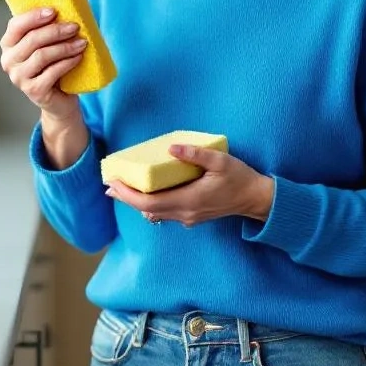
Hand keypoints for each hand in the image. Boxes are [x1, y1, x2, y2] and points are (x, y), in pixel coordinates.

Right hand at [0, 7, 86, 119]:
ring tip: (82, 42)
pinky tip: (78, 57)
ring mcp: (18, 77)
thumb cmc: (53, 64)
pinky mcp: (33, 91)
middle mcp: (8, 61)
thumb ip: (47, 28)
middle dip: (56, 31)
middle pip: (32, 40)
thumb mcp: (47, 44)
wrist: (60, 98)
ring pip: (42, 56)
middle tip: (75, 26)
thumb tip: (65, 6)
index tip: (54, 11)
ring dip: (65, 47)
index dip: (34, 16)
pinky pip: (52, 72)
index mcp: (8, 44)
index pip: (16, 26)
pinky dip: (68, 62)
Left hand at [106, 144, 274, 226]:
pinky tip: (146, 192)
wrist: (255, 199)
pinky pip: (165, 213)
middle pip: (147, 210)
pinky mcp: (191, 217)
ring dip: (137, 202)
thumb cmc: (239, 178)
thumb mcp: (220, 161)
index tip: (114, 185)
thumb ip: (195, 155)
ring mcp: (188, 218)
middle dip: (127, 198)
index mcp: (189, 200)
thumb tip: (172, 148)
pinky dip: (151, 204)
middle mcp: (185, 213)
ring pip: (154, 213)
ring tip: (124, 188)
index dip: (128, 195)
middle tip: (110, 186)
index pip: (149, 203)